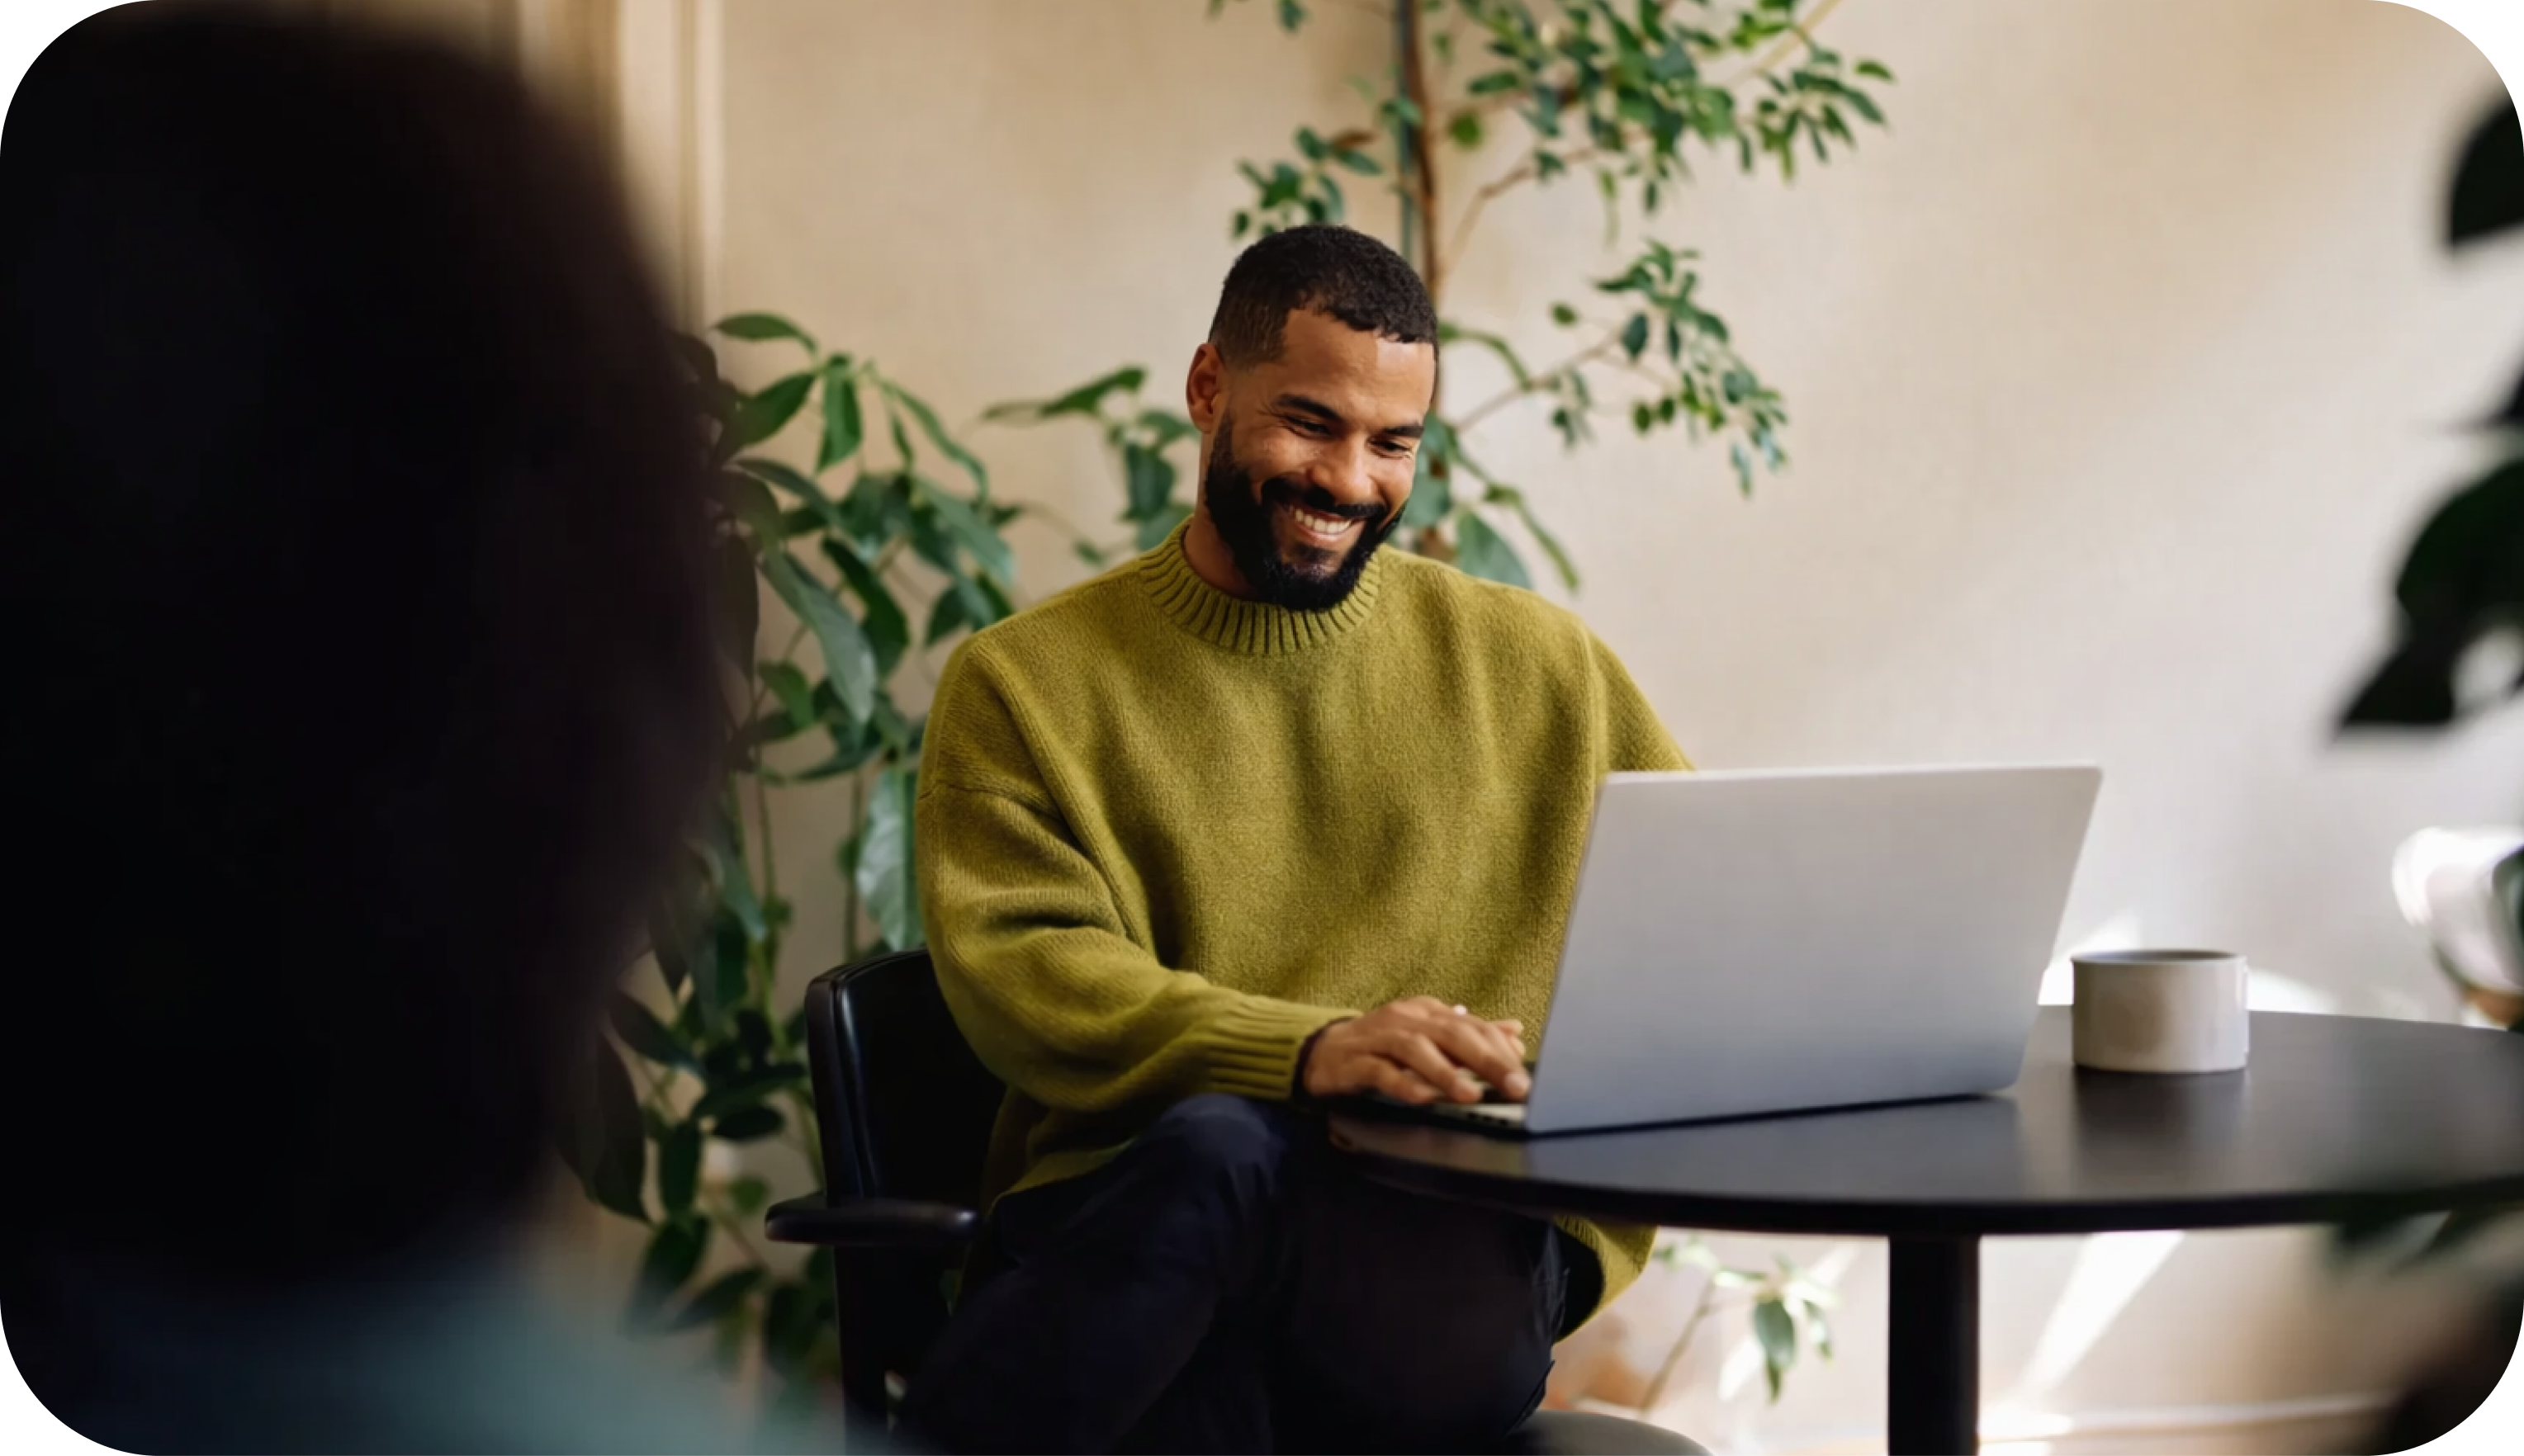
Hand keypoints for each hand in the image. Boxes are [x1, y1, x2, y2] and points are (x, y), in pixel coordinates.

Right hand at [1301, 998, 1530, 1105]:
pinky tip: (1421, 1097)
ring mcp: (1378, 1038)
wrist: (1324, 1050)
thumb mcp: (1429, 1034)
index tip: (1523, 1073)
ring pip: (1416, 1050)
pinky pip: (1380, 1071)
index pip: (1472, 1025)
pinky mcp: (1354, 1061)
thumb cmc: (1383, 1044)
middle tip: (1514, 1086)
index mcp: (1427, 1012)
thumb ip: (1469, 1034)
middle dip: (1487, 1060)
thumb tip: (1515, 1032)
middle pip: (1451, 1034)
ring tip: (1471, 1095)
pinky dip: (1402, 1083)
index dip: (1500, 1048)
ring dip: (1446, 1073)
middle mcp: (1406, 1019)